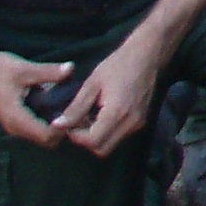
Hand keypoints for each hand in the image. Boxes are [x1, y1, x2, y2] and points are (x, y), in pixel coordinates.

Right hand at [0, 49, 79, 147]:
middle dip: (63, 129)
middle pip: (46, 141)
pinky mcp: (16, 121)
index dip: (64, 128)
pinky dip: (49, 121)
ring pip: (41, 136)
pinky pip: (36, 129)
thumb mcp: (27, 69)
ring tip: (71, 107)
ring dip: (56, 126)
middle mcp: (14, 127)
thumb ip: (49, 72)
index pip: (46, 136)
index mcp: (16, 118)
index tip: (78, 113)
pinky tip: (59, 104)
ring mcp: (14, 126)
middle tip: (78, 110)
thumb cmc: (3, 68)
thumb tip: (71, 69)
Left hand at [63, 28, 169, 157]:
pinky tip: (102, 114)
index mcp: (117, 112)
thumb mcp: (92, 83)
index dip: (76, 136)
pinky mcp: (141, 122)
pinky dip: (107, 132)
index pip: (93, 141)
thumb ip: (75, 108)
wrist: (148, 55)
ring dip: (96, 137)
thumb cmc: (118, 65)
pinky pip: (119, 136)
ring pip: (110, 145)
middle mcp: (130, 123)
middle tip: (78, 122)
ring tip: (90, 115)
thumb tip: (57, 125)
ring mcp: (138, 124)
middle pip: (102, 149)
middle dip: (86, 140)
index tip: (70, 122)